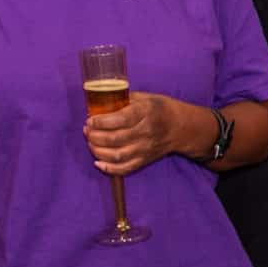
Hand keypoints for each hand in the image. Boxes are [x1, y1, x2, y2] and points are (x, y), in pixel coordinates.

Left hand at [85, 91, 199, 176]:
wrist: (180, 127)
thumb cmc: (158, 109)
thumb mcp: (144, 97)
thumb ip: (122, 100)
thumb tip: (98, 103)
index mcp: (145, 113)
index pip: (119, 119)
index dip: (100, 121)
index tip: (90, 120)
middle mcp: (145, 132)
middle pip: (115, 139)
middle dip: (95, 136)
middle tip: (87, 130)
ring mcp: (145, 149)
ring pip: (117, 155)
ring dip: (98, 151)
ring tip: (90, 143)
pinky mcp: (144, 160)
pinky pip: (125, 169)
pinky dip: (109, 169)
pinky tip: (98, 162)